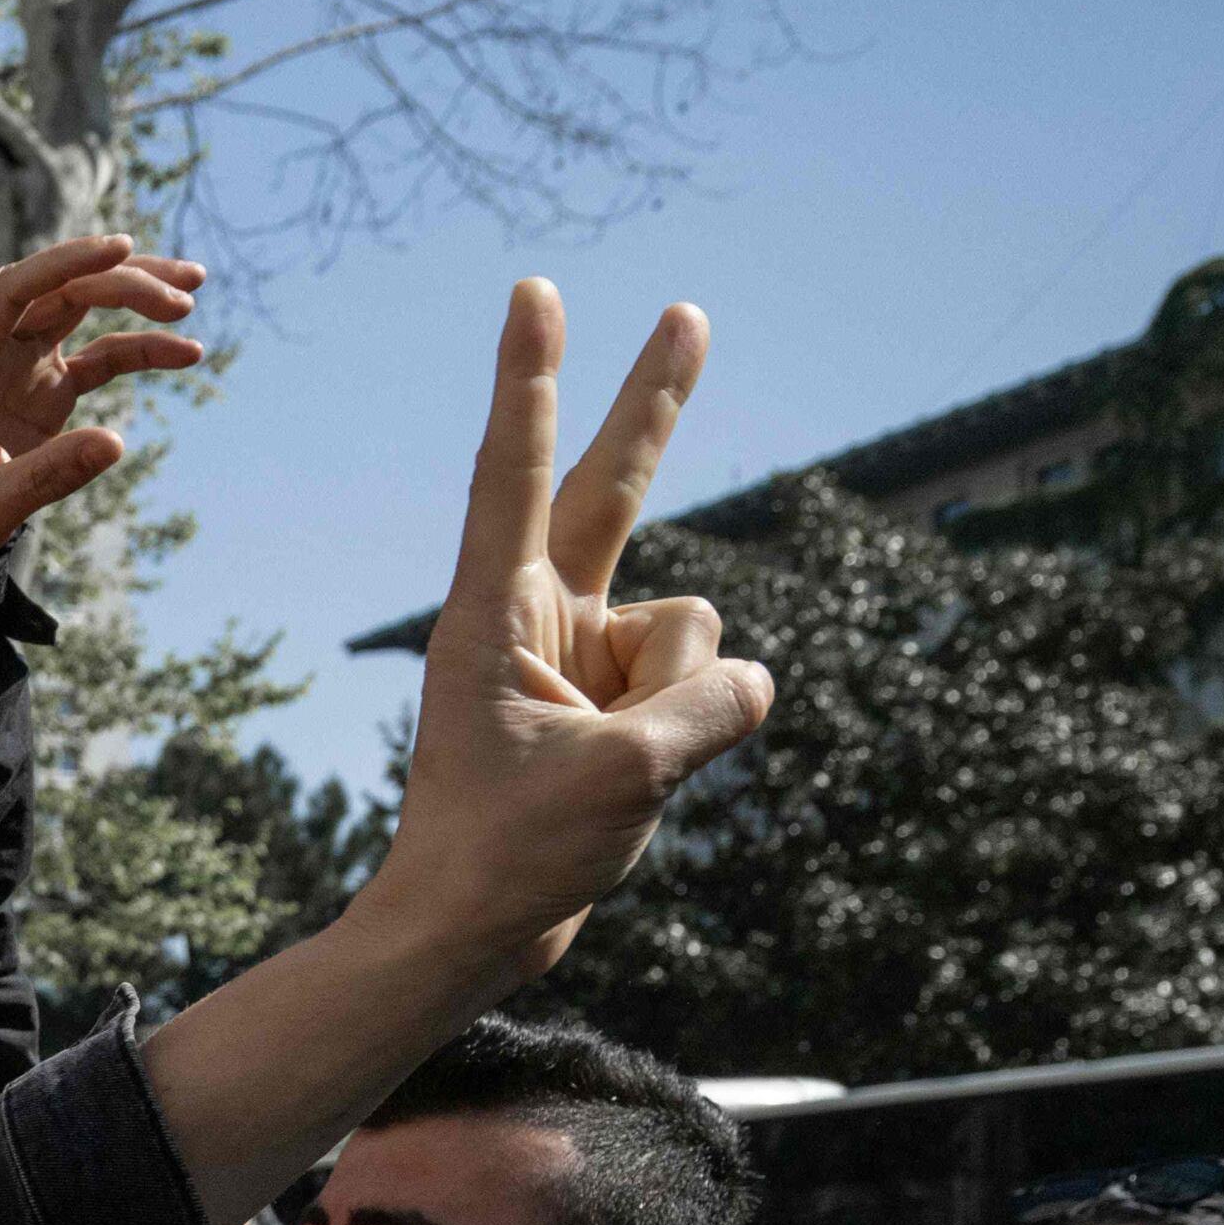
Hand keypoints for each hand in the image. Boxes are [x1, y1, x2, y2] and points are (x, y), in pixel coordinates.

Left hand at [0, 236, 207, 589]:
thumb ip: (46, 476)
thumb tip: (116, 444)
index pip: (9, 293)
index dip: (61, 263)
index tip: (120, 248)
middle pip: (57, 292)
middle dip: (119, 282)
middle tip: (182, 298)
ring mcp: (21, 370)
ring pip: (81, 311)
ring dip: (135, 296)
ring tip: (191, 296)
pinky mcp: (47, 393)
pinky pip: (100, 358)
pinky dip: (141, 350)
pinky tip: (187, 354)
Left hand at [353, 284, 768, 981]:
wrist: (470, 931)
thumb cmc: (512, 855)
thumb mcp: (625, 777)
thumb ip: (707, 708)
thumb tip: (752, 680)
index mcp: (494, 614)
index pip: (514, 472)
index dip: (533, 378)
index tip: (536, 293)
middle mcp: (539, 617)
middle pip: (611, 488)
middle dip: (656, 403)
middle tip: (689, 311)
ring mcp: (584, 655)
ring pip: (692, 634)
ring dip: (679, 708)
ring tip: (606, 776)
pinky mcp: (618, 698)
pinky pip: (703, 685)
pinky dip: (692, 732)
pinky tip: (629, 782)